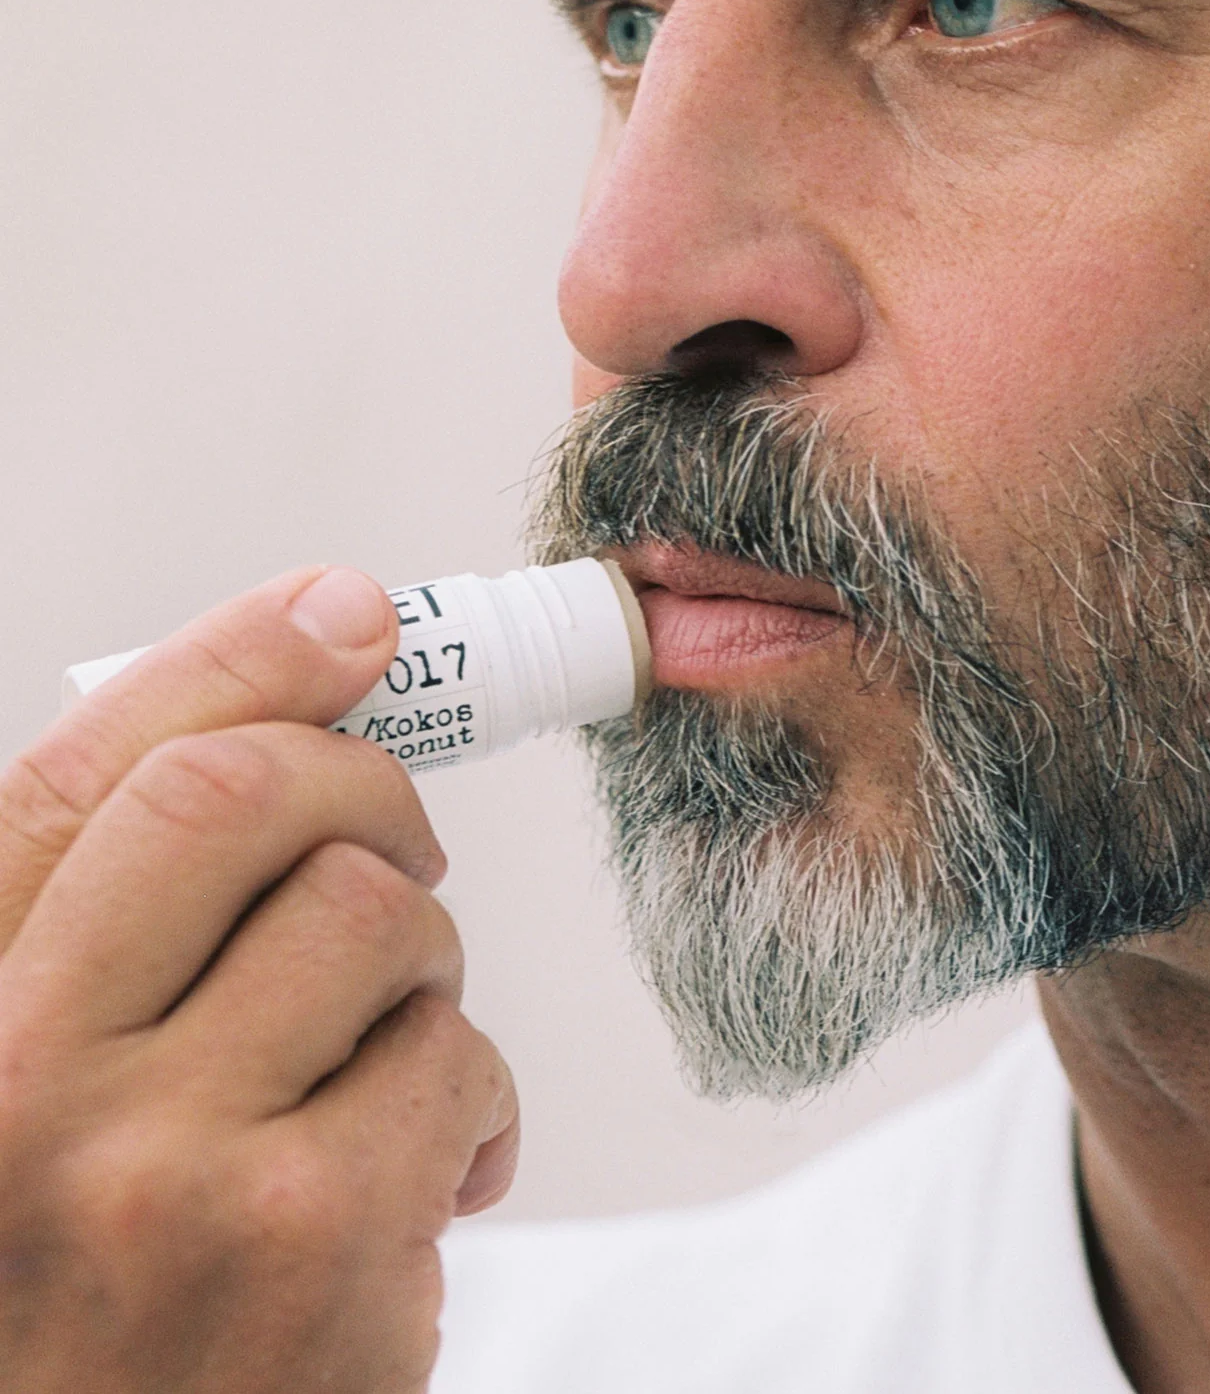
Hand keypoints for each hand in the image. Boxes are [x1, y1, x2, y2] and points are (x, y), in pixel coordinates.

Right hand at [0, 566, 517, 1392]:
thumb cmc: (91, 1293)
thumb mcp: (46, 1109)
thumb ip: (116, 936)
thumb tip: (294, 705)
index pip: (79, 781)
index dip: (229, 665)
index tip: (342, 612)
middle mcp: (20, 1087)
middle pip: (240, 802)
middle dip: (362, 786)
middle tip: (402, 852)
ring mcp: (167, 1172)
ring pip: (374, 917)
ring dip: (420, 961)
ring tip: (385, 1053)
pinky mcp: (314, 1251)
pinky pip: (455, 1058)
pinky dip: (469, 1098)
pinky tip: (424, 1178)